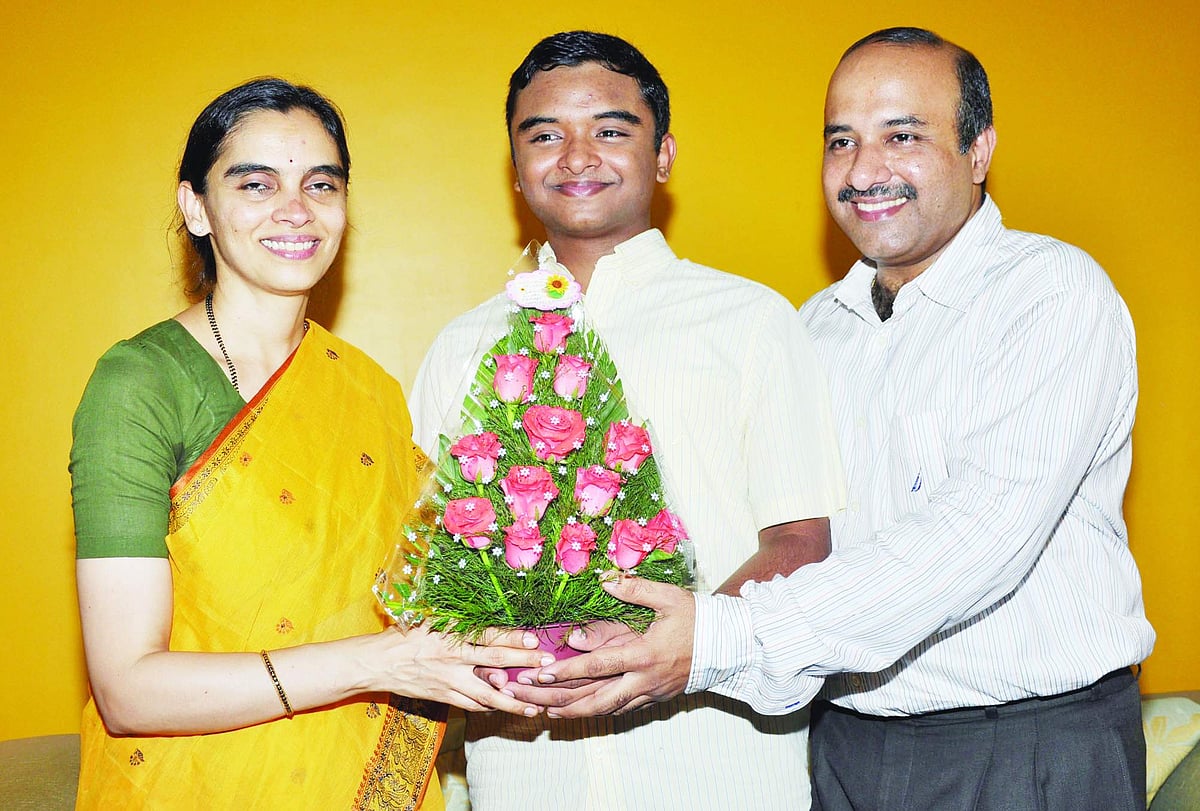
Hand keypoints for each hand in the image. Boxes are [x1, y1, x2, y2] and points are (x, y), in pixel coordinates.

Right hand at [369, 625, 548, 715]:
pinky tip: (505, 708)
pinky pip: (471, 706)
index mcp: (450, 635)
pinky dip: (490, 707)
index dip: (513, 638)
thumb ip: (457, 620)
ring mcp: (449, 681)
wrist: (376, 663)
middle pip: (495, 663)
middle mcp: (452, 659)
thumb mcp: (429, 619)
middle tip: (546, 667)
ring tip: (534, 706)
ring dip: (512, 700)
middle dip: (523, 665)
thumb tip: (486, 618)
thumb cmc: (404, 635)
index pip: (488, 636)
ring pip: (486, 694)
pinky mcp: (443, 698)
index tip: (534, 640)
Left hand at [520, 576, 694, 717]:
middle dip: (557, 701)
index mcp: (644, 654)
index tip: (539, 673)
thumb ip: (634, 590)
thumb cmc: (698, 619)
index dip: (567, 671)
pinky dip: (595, 712)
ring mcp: (649, 693)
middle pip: (594, 700)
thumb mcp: (668, 598)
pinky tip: (577, 710)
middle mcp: (644, 680)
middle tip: (528, 698)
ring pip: (605, 711)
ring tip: (543, 711)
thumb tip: (605, 581)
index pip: (598, 666)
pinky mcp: (654, 699)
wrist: (730, 647)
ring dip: (573, 712)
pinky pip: (620, 710)